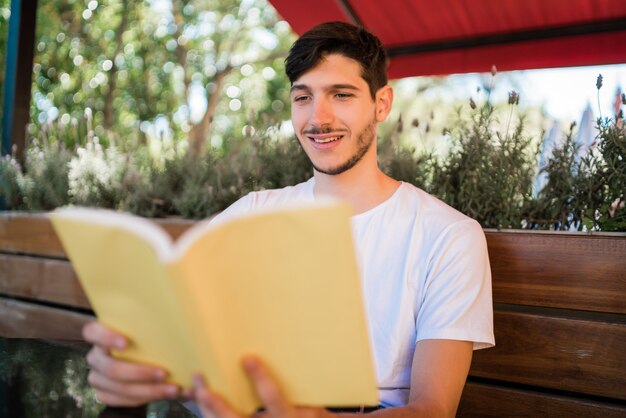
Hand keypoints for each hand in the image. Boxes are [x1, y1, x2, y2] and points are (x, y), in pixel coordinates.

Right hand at [83, 321, 181, 405]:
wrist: (143, 355)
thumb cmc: (146, 336)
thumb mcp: (144, 326)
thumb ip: (148, 322)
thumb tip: (171, 318)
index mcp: (99, 334)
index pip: (92, 332)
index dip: (106, 338)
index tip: (126, 343)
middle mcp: (96, 356)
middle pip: (111, 368)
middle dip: (139, 373)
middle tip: (164, 373)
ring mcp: (97, 377)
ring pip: (118, 388)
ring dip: (148, 390)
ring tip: (172, 389)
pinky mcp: (103, 393)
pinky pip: (121, 400)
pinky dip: (144, 398)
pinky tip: (162, 393)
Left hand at [193, 356, 333, 417]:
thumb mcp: (313, 407)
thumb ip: (301, 391)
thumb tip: (289, 359)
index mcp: (286, 416)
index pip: (272, 398)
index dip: (260, 379)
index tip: (248, 358)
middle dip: (218, 407)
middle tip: (203, 390)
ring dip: (205, 410)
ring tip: (194, 388)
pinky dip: (207, 413)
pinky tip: (197, 398)